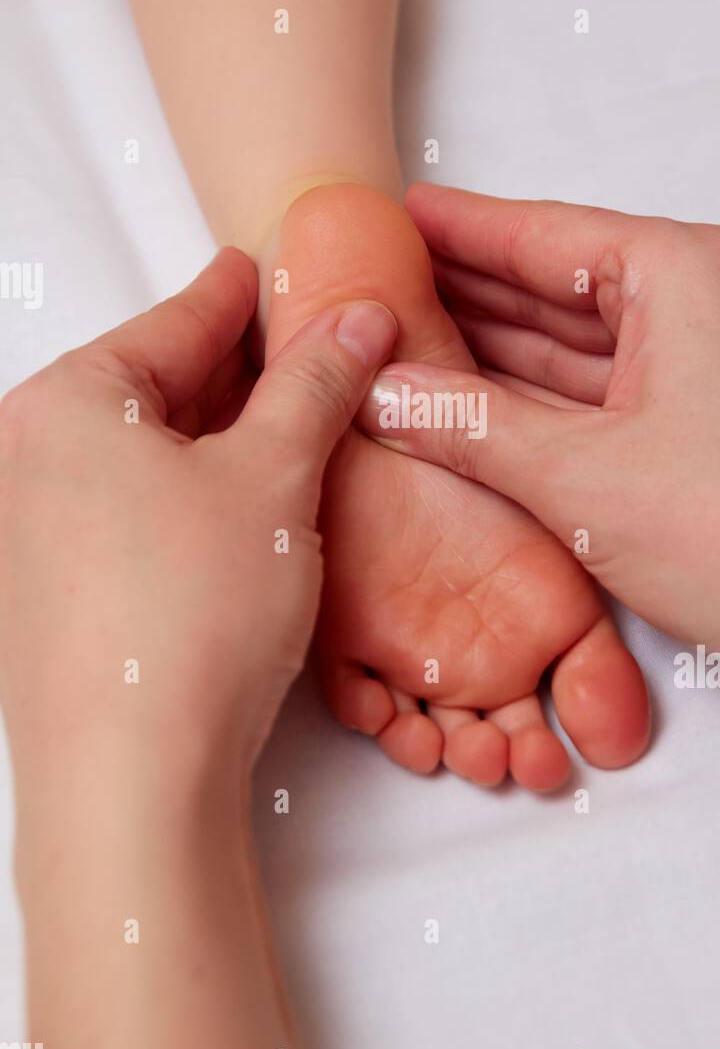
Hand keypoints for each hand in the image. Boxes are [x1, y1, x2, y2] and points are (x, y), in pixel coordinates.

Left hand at [0, 248, 395, 778]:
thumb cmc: (189, 615)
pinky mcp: (46, 596)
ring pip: (144, 455)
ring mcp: (27, 531)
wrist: (127, 781)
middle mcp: (24, 457)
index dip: (241, 294)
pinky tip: (243, 515)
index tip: (274, 267)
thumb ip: (316, 384)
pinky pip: (128, 512)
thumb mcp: (273, 478)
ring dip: (221, 441)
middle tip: (312, 356)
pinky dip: (188, 498)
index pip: (177, 321)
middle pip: (156, 387)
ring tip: (294, 435)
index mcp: (66, 401)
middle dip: (241, 373)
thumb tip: (357, 319)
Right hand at [358, 185, 719, 732]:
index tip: (395, 215)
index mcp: (689, 273)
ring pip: (599, 348)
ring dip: (513, 356)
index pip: (544, 235)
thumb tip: (388, 391)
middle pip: (570, 287)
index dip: (458, 229)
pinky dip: (564, 404)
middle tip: (387, 287)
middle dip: (476, 294)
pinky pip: (631, 396)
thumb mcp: (583, 479)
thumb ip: (472, 428)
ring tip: (422, 346)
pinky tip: (499, 411)